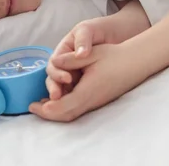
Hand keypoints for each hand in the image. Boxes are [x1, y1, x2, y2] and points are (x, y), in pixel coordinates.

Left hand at [31, 43, 150, 121]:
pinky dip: (65, 108)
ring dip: (56, 112)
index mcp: (89, 90)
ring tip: (41, 106)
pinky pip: (78, 109)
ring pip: (72, 114)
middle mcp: (92, 100)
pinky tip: (58, 100)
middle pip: (66, 114)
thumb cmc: (115, 56)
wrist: (136, 62)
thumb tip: (54, 61)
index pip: (64, 106)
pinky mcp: (98, 100)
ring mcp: (96, 102)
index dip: (48, 108)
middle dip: (48, 113)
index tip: (34, 106)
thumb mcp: (91, 54)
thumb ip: (71, 58)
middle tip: (32, 108)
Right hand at [45, 16, 121, 100]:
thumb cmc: (99, 29)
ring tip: (64, 103)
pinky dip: (74, 99)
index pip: (53, 65)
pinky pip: (76, 92)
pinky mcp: (85, 82)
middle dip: (54, 88)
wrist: (117, 35)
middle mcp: (66, 64)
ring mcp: (75, 74)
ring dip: (62, 97)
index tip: (67, 78)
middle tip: (58, 97)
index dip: (56, 73)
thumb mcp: (88, 29)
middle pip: (54, 79)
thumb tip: (79, 54)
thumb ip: (82, 40)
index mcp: (63, 51)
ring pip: (63, 88)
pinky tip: (77, 105)